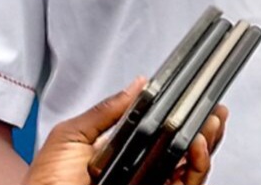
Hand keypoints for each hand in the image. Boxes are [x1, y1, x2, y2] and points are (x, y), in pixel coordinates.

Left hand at [23, 79, 226, 184]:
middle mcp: (139, 172)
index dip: (182, 115)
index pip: (161, 132)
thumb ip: (106, 111)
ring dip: (207, 143)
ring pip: (191, 167)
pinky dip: (198, 167)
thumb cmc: (46, 183)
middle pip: (183, 149)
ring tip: (210, 123)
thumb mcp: (71, 136)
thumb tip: (135, 86)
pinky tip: (197, 147)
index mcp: (122, 153)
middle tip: (214, 109)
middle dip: (205, 127)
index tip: (196, 96)